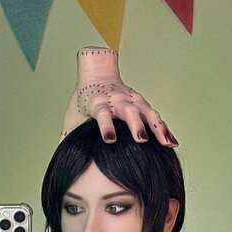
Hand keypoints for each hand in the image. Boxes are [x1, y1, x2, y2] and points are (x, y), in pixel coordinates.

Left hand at [59, 47, 178, 147]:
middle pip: (129, 111)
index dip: (106, 125)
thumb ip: (67, 136)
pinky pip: (155, 116)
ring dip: (156, 127)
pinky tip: (171, 142)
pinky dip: (164, 128)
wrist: (97, 73)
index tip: (109, 139)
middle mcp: (117, 99)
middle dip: (136, 124)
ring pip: (147, 112)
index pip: (103, 113)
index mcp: (98, 102)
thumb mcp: (72, 116)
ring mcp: (131, 99)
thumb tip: (60, 157)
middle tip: (141, 139)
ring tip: (166, 144)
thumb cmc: (84, 100)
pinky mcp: (141, 103)